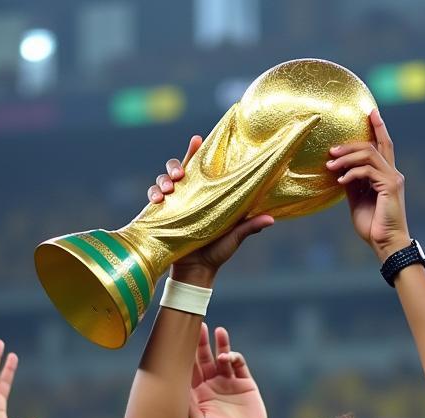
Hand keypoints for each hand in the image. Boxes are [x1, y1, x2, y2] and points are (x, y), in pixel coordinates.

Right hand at [148, 136, 273, 286]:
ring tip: (169, 188)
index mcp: (207, 195)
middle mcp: (190, 195)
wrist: (196, 272)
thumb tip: (271, 219)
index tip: (197, 139)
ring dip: (163, 179)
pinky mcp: (162, 214)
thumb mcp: (235, 237)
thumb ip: (250, 226)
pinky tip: (157, 200)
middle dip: (174, 166)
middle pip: (178, 168)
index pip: (202, 168)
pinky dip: (153, 193)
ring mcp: (174, 203)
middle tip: (179, 174)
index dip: (197, 152)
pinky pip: (153, 195)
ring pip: (164, 180)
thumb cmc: (218, 253)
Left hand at [188, 325, 269, 417]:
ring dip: (218, 344)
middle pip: (203, 358)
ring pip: (221, 357)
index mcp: (197, 392)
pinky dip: (233, 356)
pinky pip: (238, 364)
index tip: (179, 339)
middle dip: (199, 343)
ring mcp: (228, 382)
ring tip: (215, 331)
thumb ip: (188, 405)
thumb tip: (174, 387)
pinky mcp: (244, 382)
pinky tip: (228, 355)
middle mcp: (211, 384)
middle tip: (196, 326)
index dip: (184, 354)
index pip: (188, 368)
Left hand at [326, 109, 409, 261]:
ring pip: (369, 154)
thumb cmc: (373, 226)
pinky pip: (367, 170)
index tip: (370, 112)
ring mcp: (393, 178)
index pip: (383, 145)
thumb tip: (339, 169)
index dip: (378, 127)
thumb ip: (352, 183)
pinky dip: (351, 172)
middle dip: (351, 144)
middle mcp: (392, 173)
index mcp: (386, 175)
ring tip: (330, 164)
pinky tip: (340, 179)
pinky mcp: (390, 186)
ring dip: (347, 157)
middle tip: (331, 150)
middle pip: (374, 145)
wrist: (386, 244)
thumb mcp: (357, 200)